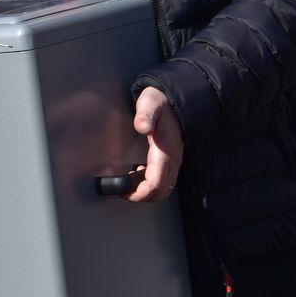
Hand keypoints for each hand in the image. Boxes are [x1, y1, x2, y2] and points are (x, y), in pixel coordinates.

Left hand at [129, 87, 182, 202]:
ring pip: (162, 189)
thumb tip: (142, 127)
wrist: (173, 99)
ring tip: (126, 182)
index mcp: (166, 151)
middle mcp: (172, 160)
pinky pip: (163, 181)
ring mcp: (173, 162)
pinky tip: (136, 174)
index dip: (139, 194)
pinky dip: (148, 184)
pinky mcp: (170, 161)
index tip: (122, 191)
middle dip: (141, 196)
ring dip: (144, 191)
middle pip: (160, 192)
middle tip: (121, 190)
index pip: (156, 184)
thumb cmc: (160, 102)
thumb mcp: (150, 102)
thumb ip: (146, 114)